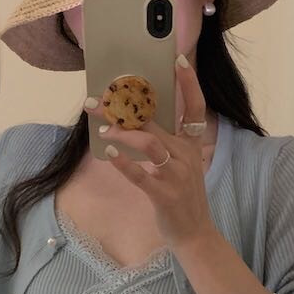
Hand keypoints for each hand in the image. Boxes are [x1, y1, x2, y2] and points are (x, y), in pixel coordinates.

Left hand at [83, 55, 217, 251]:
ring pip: (149, 144)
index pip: (196, 106)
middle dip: (125, 108)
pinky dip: (124, 164)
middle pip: (155, 122)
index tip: (179, 60)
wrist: (194, 234)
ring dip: (123, 134)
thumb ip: (167, 143)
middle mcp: (185, 156)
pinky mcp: (163, 195)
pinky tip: (109, 155)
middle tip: (98, 99)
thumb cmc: (183, 197)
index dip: (189, 83)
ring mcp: (175, 175)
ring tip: (102, 130)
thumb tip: (136, 121)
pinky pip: (141, 176)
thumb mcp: (182, 165)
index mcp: (191, 145)